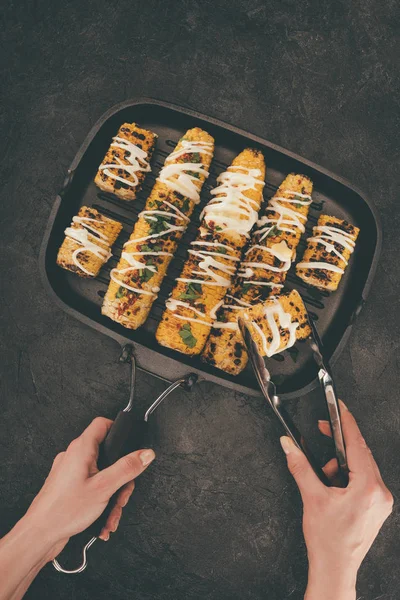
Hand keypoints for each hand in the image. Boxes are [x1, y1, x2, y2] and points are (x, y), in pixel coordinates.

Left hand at [24, 417, 154, 559]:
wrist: (39, 536)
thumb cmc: (63, 511)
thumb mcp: (104, 487)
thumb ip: (127, 468)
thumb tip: (145, 454)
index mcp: (81, 448)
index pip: (102, 424)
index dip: (119, 430)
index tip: (131, 445)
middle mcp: (74, 456)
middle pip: (108, 456)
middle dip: (120, 479)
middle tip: (121, 495)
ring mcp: (70, 472)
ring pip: (101, 476)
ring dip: (111, 497)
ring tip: (111, 515)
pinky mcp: (68, 487)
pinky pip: (91, 488)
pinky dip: (100, 502)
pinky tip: (102, 521)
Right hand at [280, 400, 392, 599]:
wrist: (335, 570)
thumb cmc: (327, 541)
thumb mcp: (312, 498)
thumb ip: (300, 466)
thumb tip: (289, 444)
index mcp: (368, 488)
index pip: (357, 445)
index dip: (347, 423)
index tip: (340, 407)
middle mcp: (380, 493)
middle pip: (361, 454)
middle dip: (339, 444)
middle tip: (324, 430)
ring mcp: (381, 502)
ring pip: (362, 467)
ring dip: (341, 464)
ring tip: (325, 479)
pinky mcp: (377, 508)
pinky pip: (365, 480)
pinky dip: (348, 476)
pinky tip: (334, 487)